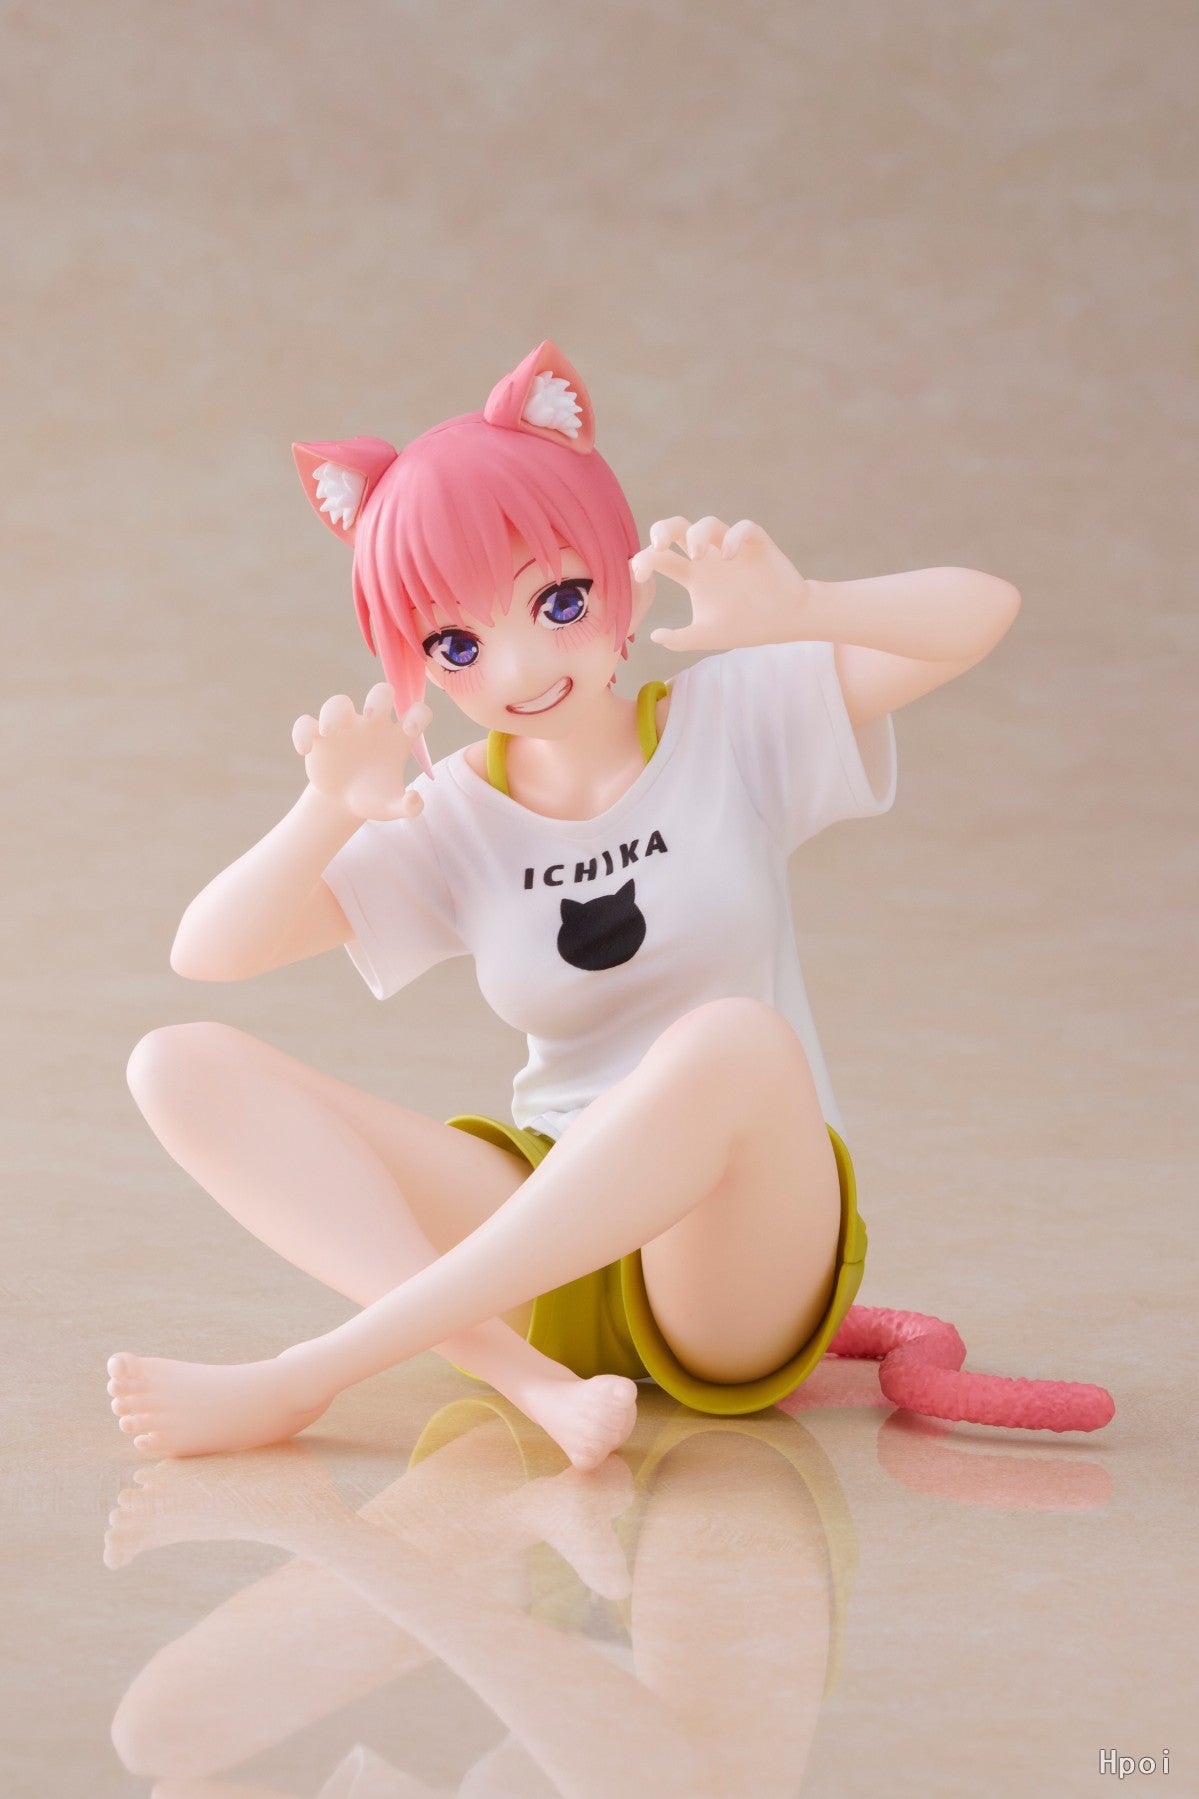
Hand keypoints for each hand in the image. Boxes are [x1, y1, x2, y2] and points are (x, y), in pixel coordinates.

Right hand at [291, 684, 430, 823]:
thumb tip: (414, 800)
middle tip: (370, 715)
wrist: (343, 802)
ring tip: (328, 732)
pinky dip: (302, 732)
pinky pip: (306, 723)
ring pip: (338, 702)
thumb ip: (409, 807)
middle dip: (377, 698)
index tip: (410, 729)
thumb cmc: (373, 798)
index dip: (418, 714)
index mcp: (397, 737)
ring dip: (332, 711)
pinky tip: (305, 750)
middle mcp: (372, 725)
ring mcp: (345, 728)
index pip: (417, 711)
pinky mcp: (319, 736)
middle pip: (380, 692)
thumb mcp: (392, 807)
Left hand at [630, 516, 810, 652]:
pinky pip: (744, 528)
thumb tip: (653, 636)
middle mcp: (708, 556)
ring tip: (696, 555)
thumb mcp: (707, 635)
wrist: (785, 622)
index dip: (645, 560)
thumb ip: (680, 638)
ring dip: (698, 534)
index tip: (639, 575)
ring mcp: (731, 548)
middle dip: (663, 529)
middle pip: (678, 528)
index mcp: (692, 574)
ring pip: (709, 523)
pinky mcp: (757, 544)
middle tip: (658, 545)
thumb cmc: (745, 626)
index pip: (660, 557)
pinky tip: (729, 555)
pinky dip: (734, 537)